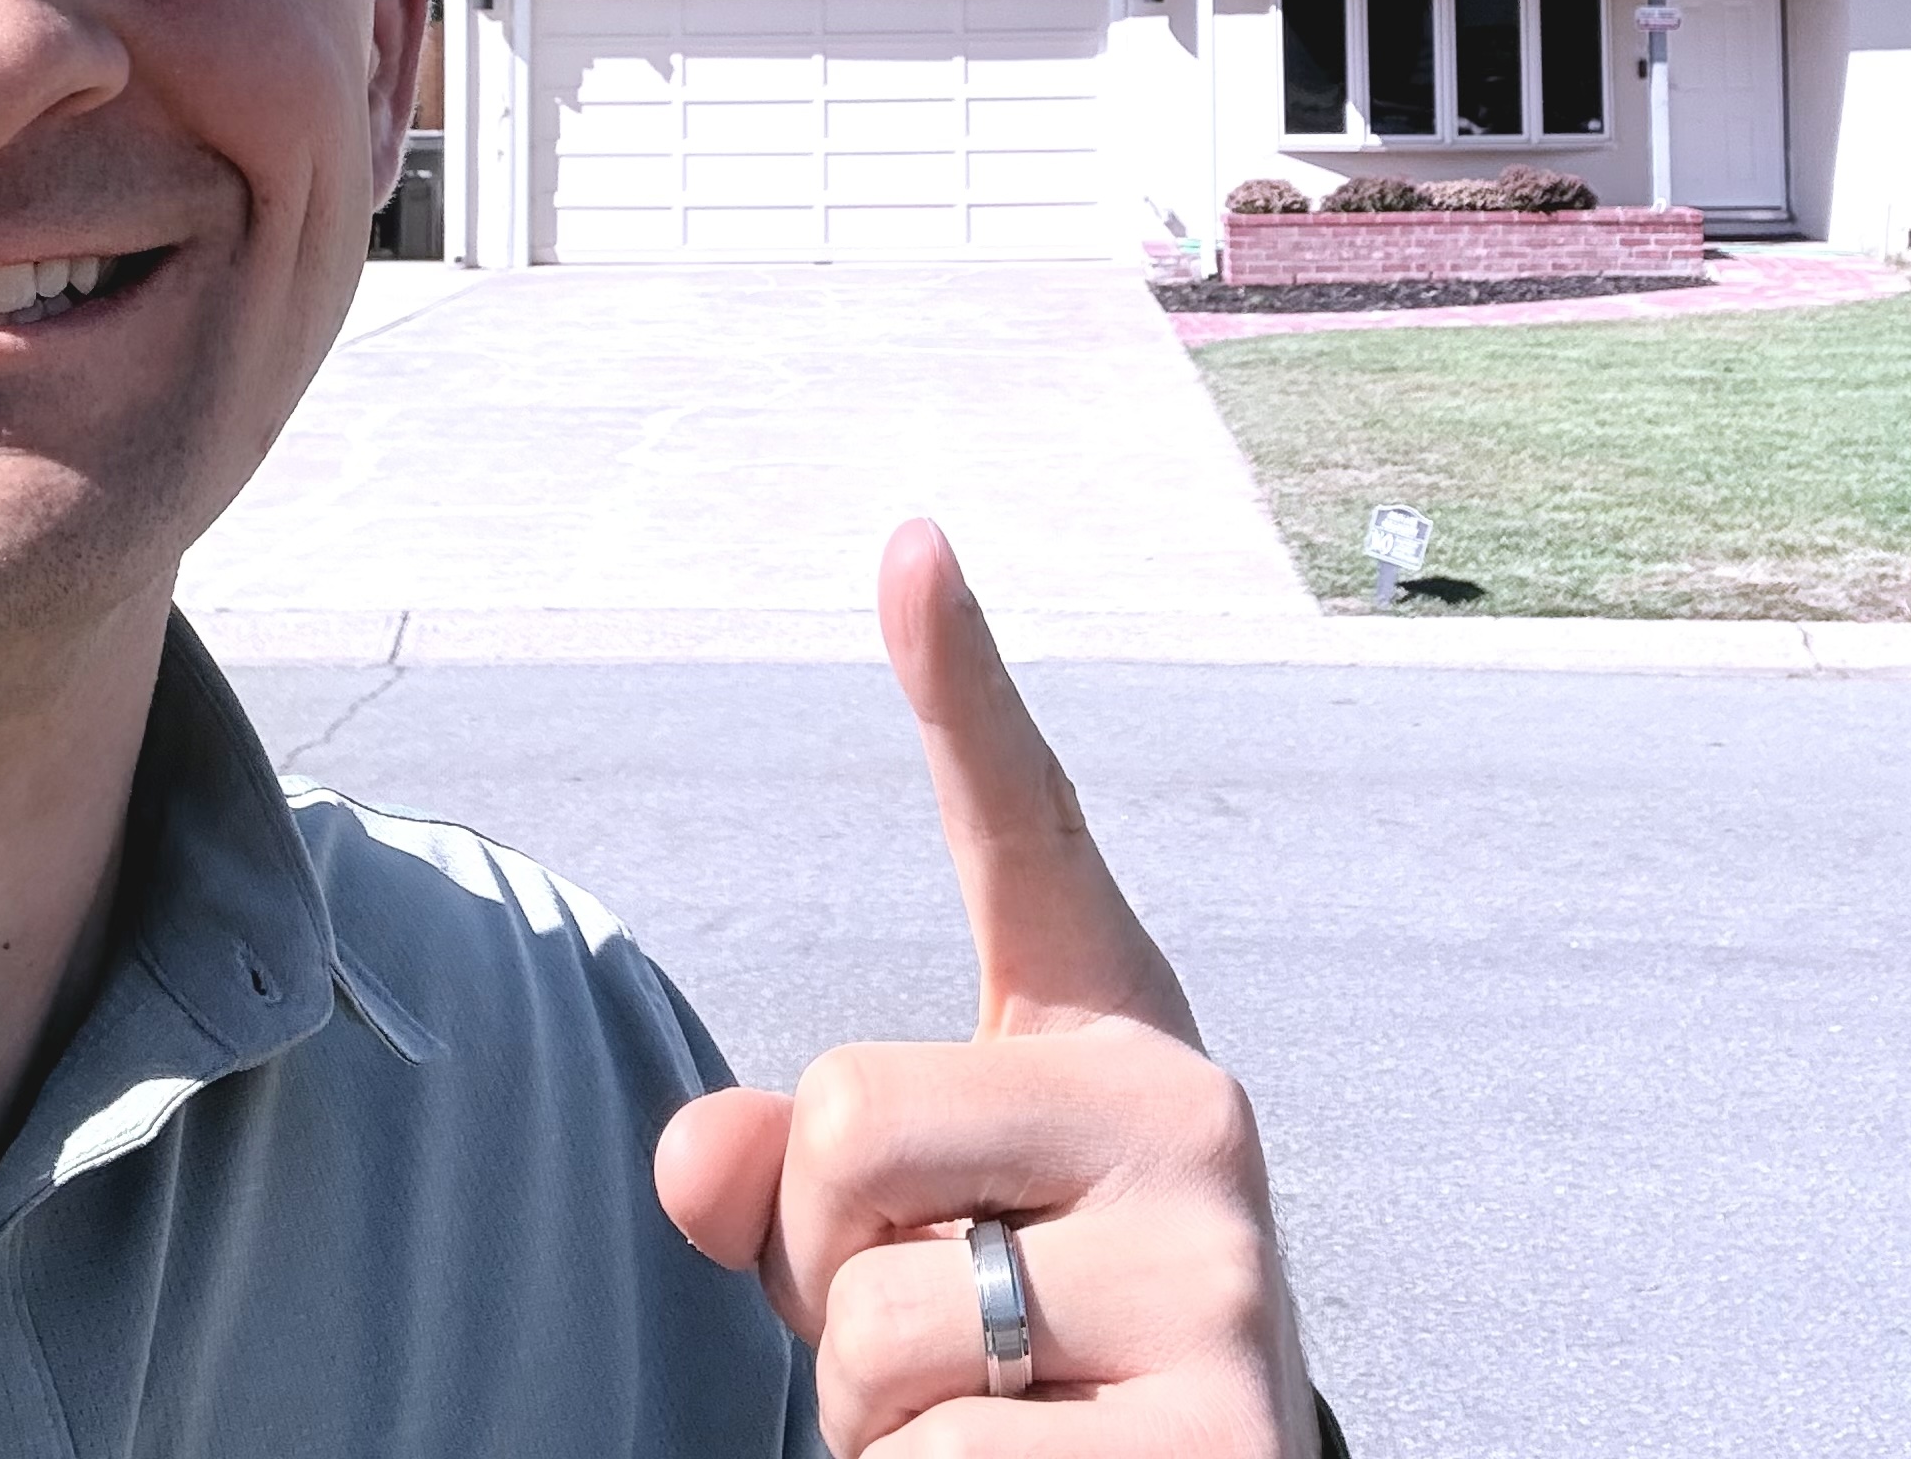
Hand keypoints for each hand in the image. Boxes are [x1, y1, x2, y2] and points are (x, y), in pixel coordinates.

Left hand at [653, 522, 1315, 1453]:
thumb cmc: (1038, 1375)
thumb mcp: (913, 1252)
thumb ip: (798, 1181)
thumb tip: (692, 1156)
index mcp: (1112, 1049)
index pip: (1030, 841)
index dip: (963, 688)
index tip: (910, 541)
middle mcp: (1191, 1122)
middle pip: (841, 1120)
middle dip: (826, 1267)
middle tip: (950, 1340)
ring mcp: (1218, 1282)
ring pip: (872, 1322)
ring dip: (880, 1422)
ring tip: (1007, 1427)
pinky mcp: (1210, 1437)